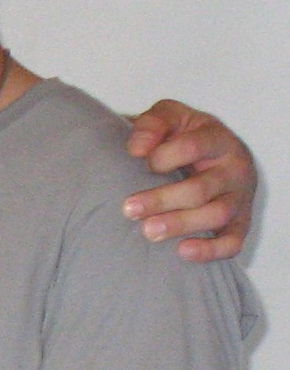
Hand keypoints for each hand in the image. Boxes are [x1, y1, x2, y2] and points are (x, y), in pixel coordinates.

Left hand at [124, 99, 255, 261]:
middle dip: (163, 199)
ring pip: (216, 215)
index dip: (164, 156)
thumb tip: (137, 149)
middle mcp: (234, 168)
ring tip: (148, 231)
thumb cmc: (181, 137)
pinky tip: (182, 252)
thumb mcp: (167, 117)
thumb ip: (151, 124)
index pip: (193, 146)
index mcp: (217, 138)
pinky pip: (232, 242)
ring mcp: (240, 197)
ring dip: (181, 224)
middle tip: (129, 209)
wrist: (206, 156)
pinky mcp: (240, 223)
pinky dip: (210, 250)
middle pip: (201, 188)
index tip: (140, 161)